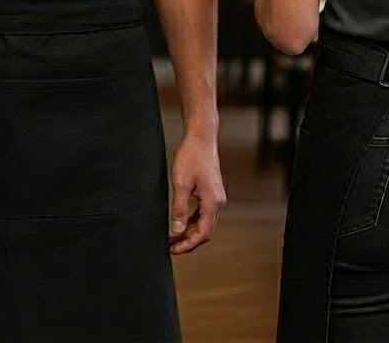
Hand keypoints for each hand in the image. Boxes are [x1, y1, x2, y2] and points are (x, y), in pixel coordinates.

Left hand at [167, 134, 225, 255]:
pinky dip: (193, 221)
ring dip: (190, 231)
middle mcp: (218, 202)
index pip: (202, 233)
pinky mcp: (213, 192)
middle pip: (205, 230)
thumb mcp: (181, 184)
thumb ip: (179, 209)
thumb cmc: (191, 157)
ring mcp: (217, 197)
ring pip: (205, 222)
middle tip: (170, 246)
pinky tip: (181, 222)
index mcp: (212, 202)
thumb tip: (176, 231)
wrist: (201, 138)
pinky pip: (204, 213)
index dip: (188, 245)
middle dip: (188, 240)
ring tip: (173, 237)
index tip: (173, 250)